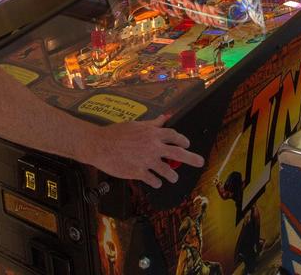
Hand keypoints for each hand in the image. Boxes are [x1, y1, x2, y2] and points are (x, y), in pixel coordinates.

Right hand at [84, 115, 204, 187]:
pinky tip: (156, 182)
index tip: (187, 144)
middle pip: (178, 154)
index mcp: (153, 134)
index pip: (174, 136)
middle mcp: (153, 147)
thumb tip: (164, 118)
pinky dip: (156, 182)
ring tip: (173, 178)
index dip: (182, 140)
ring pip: (167, 171)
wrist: (100, 145)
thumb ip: (152, 124)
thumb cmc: (116, 133)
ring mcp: (147, 161)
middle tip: (201, 162)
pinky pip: (153, 180)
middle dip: (192, 158)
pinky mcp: (139, 172)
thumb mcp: (136, 124)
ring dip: (172, 175)